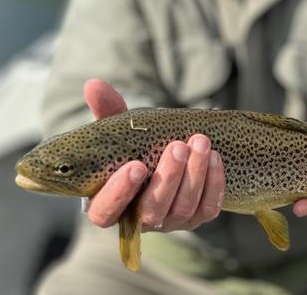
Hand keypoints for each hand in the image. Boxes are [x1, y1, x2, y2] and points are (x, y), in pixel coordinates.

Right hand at [83, 79, 224, 231]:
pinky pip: (207, 209)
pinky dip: (213, 184)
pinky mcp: (195, 217)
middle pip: (152, 210)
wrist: (162, 157)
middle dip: (168, 178)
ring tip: (200, 142)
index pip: (106, 212)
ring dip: (194, 176)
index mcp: (108, 204)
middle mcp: (139, 220)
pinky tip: (214, 157)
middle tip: (178, 146)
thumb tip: (93, 85)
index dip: (119, 194)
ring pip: (182, 209)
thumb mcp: (117, 129)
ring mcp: (169, 222)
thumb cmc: (131, 147)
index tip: (136, 165)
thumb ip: (105, 110)